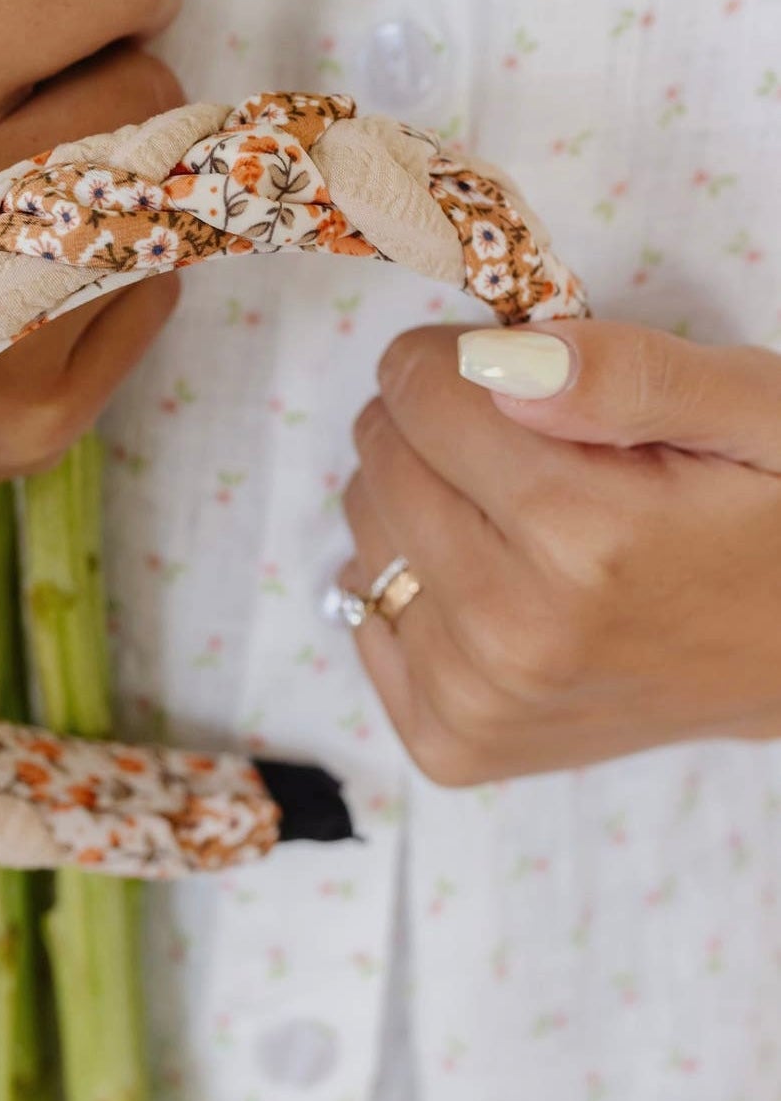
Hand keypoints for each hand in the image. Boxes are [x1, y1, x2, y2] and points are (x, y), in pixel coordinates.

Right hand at [0, 0, 182, 484]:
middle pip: (153, 92)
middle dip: (111, 79)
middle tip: (39, 105)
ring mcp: (0, 328)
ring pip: (172, 198)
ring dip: (125, 171)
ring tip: (38, 182)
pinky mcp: (34, 417)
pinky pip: (159, 297)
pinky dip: (118, 274)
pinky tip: (34, 271)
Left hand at [341, 321, 780, 784]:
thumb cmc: (778, 522)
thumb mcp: (754, 411)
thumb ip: (631, 374)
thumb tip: (502, 365)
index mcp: (583, 534)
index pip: (420, 386)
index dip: (464, 358)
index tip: (515, 372)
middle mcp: (514, 630)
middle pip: (382, 456)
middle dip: (436, 421)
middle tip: (523, 441)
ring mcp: (478, 700)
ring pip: (365, 529)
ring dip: (419, 497)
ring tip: (515, 512)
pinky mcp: (455, 743)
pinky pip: (361, 616)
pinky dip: (406, 580)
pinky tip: (489, 576)